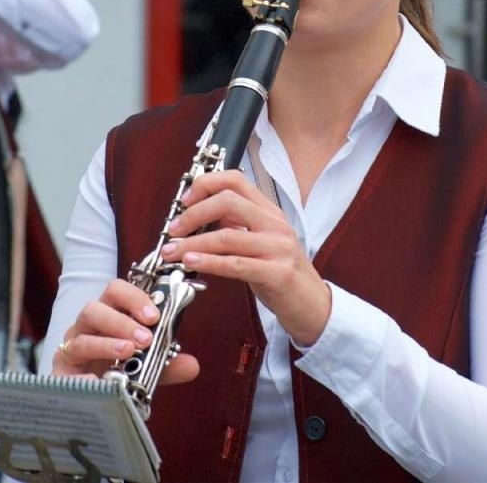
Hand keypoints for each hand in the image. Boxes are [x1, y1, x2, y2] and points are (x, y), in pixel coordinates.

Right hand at [53, 279, 198, 384]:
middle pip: (94, 309)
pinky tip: (100, 382)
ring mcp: (72, 348)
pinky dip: (85, 376)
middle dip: (121, 321)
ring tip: (127, 353)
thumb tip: (192, 365)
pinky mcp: (60, 372)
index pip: (115, 291)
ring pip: (82, 337)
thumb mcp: (147, 366)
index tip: (154, 315)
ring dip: (106, 344)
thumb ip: (167, 364)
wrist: (90, 400)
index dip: (134, 298)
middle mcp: (86, 327)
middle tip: (145, 338)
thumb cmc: (117, 371)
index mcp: (109, 315)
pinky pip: (67, 371)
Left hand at [162, 169, 331, 346]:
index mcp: (269, 212)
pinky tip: (191, 263)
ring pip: (226, 236)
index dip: (205, 185)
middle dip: (193, 214)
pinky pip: (236, 264)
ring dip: (192, 243)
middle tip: (173, 230)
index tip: (183, 202)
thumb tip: (201, 214)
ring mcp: (278, 248)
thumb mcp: (261, 242)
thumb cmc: (282, 275)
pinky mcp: (278, 273)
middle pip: (227, 201)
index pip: (235, 180)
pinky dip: (209, 262)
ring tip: (171, 251)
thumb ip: (237, 226)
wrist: (314, 306)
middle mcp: (275, 224)